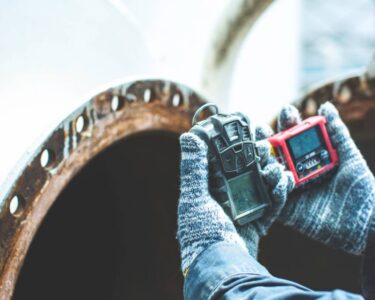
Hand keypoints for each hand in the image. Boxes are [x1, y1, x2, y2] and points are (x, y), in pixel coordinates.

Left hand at [177, 127, 293, 272]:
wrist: (222, 267)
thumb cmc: (202, 233)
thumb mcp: (194, 198)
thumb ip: (193, 167)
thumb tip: (189, 135)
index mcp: (208, 189)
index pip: (220, 159)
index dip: (231, 142)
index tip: (242, 124)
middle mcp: (226, 197)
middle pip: (244, 169)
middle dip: (256, 154)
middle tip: (265, 139)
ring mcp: (243, 209)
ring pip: (261, 184)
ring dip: (270, 171)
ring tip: (276, 163)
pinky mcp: (258, 221)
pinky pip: (272, 203)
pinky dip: (280, 192)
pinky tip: (285, 179)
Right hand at [277, 102, 374, 254]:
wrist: (365, 224)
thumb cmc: (361, 190)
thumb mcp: (350, 157)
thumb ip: (337, 133)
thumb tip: (326, 105)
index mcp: (308, 159)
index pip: (294, 138)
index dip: (289, 124)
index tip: (287, 111)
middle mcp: (295, 172)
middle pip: (276, 154)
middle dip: (267, 140)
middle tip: (261, 128)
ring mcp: (289, 191)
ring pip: (270, 174)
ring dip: (264, 161)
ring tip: (263, 149)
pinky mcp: (286, 211)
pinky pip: (273, 198)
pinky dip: (272, 187)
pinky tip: (276, 175)